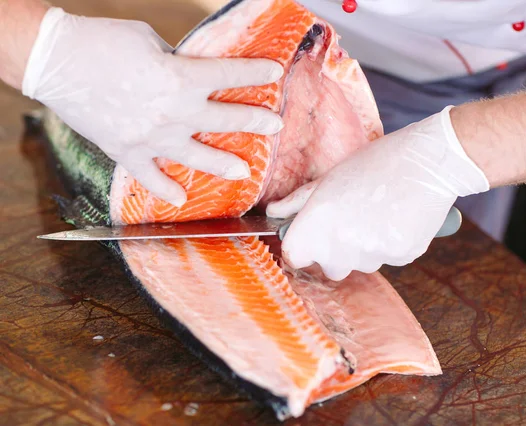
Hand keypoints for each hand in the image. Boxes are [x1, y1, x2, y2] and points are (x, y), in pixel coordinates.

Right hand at [22, 8, 283, 206]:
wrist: (56, 60)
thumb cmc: (103, 41)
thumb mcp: (151, 43)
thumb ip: (177, 65)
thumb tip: (189, 77)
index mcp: (182, 78)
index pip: (230, 76)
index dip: (256, 73)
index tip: (275, 73)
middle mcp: (175, 112)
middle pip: (226, 119)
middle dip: (255, 121)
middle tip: (274, 126)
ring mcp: (153, 137)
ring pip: (198, 157)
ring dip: (224, 164)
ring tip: (244, 172)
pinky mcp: (128, 152)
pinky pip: (151, 178)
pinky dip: (164, 190)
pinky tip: (179, 199)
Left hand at [266, 106, 488, 280]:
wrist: (427, 161)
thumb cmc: (374, 162)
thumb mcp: (329, 177)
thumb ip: (298, 201)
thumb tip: (273, 212)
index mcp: (317, 223)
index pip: (295, 256)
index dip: (302, 247)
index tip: (311, 239)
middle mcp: (340, 245)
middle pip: (329, 267)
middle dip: (336, 251)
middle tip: (352, 219)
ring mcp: (372, 254)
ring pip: (361, 264)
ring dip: (365, 248)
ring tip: (379, 214)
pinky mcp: (400, 257)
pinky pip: (388, 259)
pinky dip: (391, 245)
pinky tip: (398, 218)